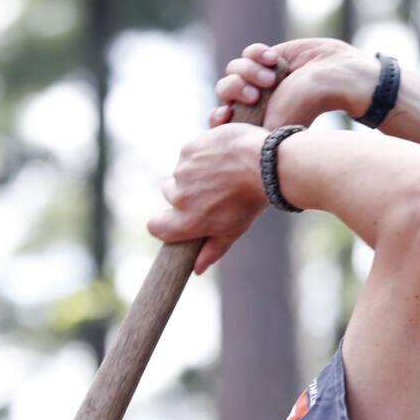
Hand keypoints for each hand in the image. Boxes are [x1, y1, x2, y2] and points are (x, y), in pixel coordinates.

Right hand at [146, 123, 268, 273]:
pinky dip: (201, 154)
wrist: (265, 165)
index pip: (155, 227)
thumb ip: (212, 250)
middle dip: (186, 193)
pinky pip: (188, 154)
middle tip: (213, 190)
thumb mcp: (233, 230)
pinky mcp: (188, 149)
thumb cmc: (250, 201)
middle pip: (170, 195)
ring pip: (180, 173)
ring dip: (195, 172)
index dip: (162, 223)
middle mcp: (180, 197)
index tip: (173, 219)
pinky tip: (221, 157)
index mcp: (188, 221)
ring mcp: (182, 172)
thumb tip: (196, 270)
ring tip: (222, 172)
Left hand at [211, 39, 378, 130]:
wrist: (334, 76)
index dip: (218, 118)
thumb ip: (248, 134)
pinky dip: (258, 53)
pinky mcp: (270, 58)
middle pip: (224, 90)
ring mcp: (262, 79)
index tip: (224, 114)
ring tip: (271, 76)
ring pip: (234, 68)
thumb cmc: (308, 105)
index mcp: (256, 123)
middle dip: (234, 88)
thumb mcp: (275, 125)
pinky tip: (275, 59)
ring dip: (248, 69)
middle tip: (254, 94)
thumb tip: (224, 138)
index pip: (225, 123)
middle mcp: (258, 102)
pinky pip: (248, 52)